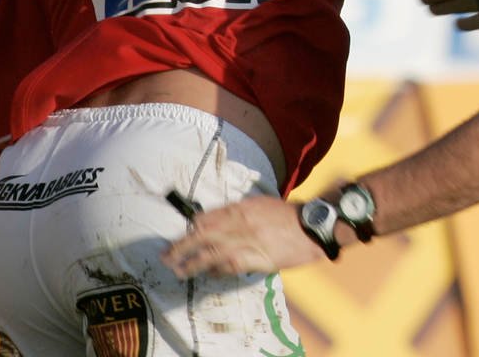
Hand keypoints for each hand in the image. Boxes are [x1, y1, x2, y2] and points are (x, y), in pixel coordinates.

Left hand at [162, 195, 326, 278]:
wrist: (312, 226)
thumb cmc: (288, 216)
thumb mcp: (262, 205)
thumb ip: (240, 211)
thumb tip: (219, 220)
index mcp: (242, 208)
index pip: (208, 217)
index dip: (192, 227)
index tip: (183, 234)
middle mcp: (241, 223)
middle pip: (203, 235)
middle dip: (182, 246)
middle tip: (166, 256)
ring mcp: (248, 241)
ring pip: (212, 253)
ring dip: (193, 263)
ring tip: (180, 271)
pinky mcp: (257, 258)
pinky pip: (230, 266)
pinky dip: (217, 271)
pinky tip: (209, 274)